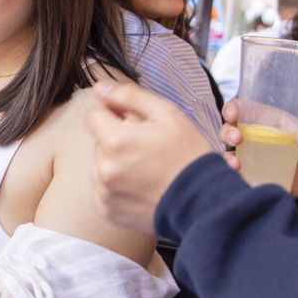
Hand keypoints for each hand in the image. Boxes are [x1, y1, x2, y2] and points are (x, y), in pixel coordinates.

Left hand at [85, 81, 214, 233]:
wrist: (202, 202)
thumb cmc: (187, 155)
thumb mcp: (166, 115)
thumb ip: (129, 97)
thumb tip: (100, 87)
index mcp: (115, 140)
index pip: (94, 115)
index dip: (114, 115)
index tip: (133, 124)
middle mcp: (104, 168)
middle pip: (99, 142)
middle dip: (117, 141)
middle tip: (148, 150)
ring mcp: (104, 192)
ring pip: (100, 166)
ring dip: (116, 164)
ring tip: (146, 171)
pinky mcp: (106, 210)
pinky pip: (102, 189)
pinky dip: (117, 187)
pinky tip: (140, 187)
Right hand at [219, 99, 297, 196]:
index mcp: (271, 122)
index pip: (243, 109)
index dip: (232, 109)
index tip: (233, 115)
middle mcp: (258, 139)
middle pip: (229, 131)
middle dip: (227, 133)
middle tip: (237, 140)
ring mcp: (257, 160)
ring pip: (230, 155)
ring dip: (226, 158)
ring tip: (236, 165)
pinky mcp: (260, 179)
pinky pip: (241, 178)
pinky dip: (235, 179)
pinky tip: (241, 182)